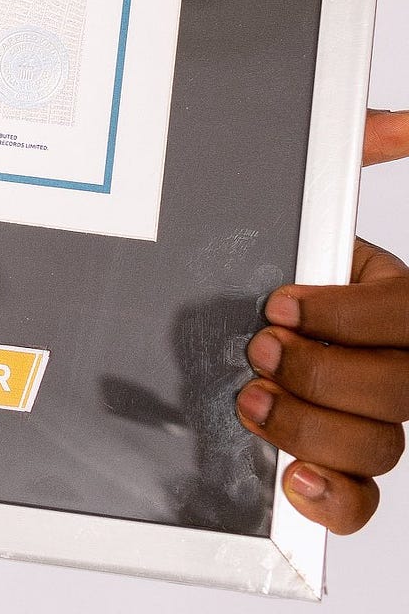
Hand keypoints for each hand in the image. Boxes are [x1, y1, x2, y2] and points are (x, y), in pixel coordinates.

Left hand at [235, 108, 408, 532]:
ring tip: (254, 402)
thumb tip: (400, 121)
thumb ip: (354, 151)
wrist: (232, 310)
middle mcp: (394, 364)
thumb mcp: (309, 201)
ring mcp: (369, 418)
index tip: (279, 302)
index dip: (347, 317)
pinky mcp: (335, 463)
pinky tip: (293, 477)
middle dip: (323, 373)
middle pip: (400, 391)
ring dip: (312, 426)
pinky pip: (361, 502)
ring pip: (380, 445)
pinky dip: (332, 498)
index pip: (406, 318)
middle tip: (261, 349)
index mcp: (396, 304)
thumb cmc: (279, 255)